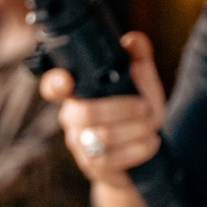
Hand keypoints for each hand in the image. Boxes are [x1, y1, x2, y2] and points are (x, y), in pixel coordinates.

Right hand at [42, 31, 166, 206]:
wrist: (140, 159)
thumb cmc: (136, 116)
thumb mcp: (142, 85)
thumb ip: (139, 59)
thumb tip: (133, 40)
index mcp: (78, 94)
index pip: (54, 86)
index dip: (55, 82)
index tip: (67, 81)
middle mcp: (72, 118)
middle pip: (87, 112)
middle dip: (122, 109)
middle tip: (145, 108)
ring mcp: (80, 144)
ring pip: (102, 136)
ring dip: (135, 130)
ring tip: (152, 126)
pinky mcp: (93, 166)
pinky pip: (111, 158)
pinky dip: (138, 149)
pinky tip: (151, 143)